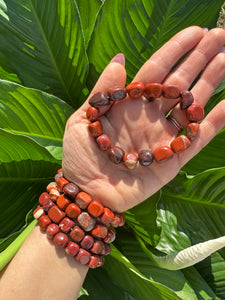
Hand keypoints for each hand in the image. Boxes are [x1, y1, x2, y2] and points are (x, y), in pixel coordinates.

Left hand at [62, 26, 224, 211]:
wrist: (88, 192)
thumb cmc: (79, 156)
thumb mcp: (83, 119)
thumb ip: (103, 90)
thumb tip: (120, 58)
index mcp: (129, 104)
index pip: (156, 70)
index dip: (175, 50)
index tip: (196, 32)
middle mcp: (150, 116)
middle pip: (180, 82)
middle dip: (200, 58)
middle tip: (220, 36)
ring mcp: (164, 136)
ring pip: (192, 104)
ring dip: (211, 81)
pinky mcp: (174, 158)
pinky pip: (198, 137)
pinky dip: (216, 121)